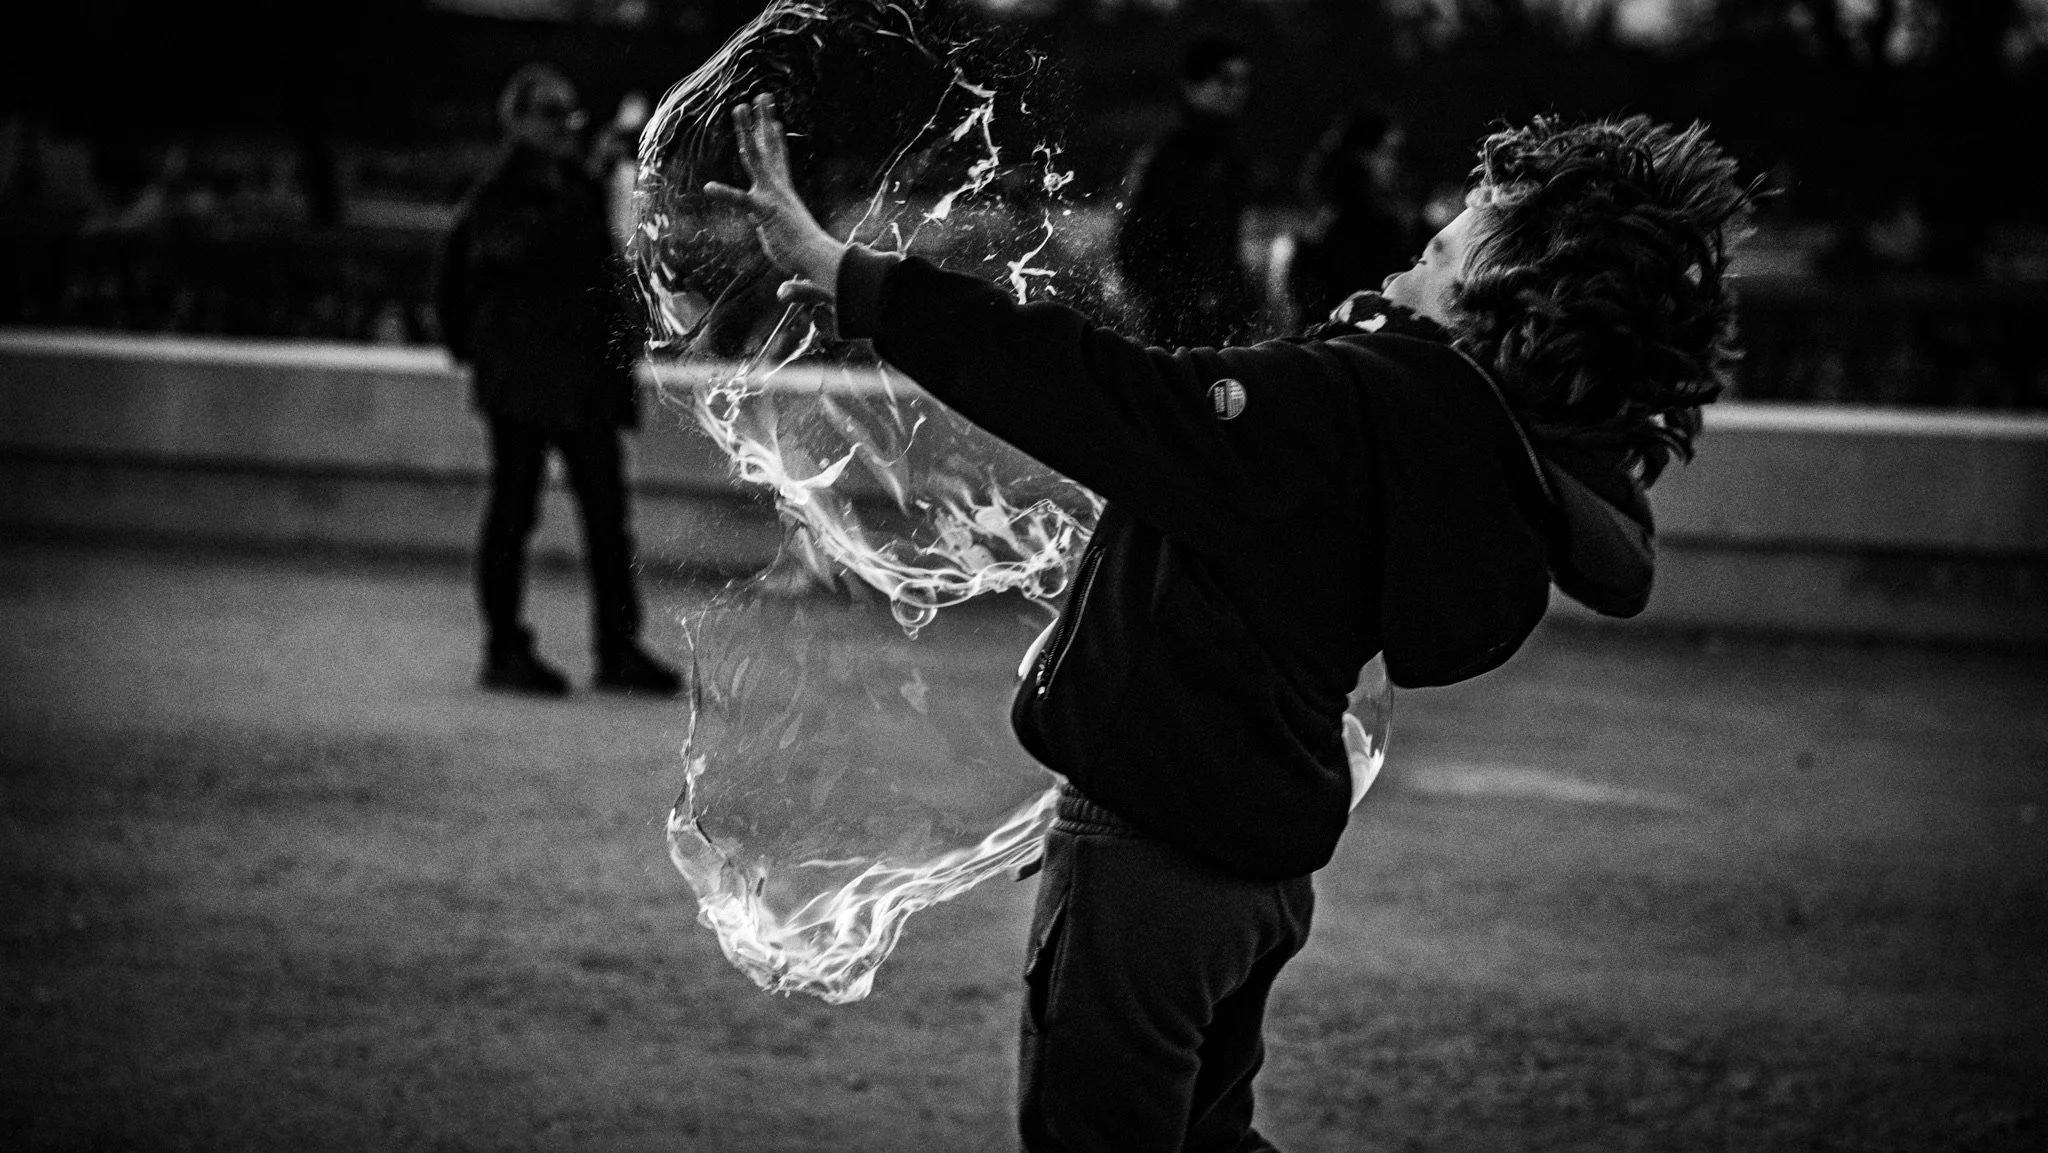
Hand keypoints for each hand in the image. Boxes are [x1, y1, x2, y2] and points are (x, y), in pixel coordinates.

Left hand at [702, 94, 846, 297]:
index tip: (771, 119)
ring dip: (748, 132)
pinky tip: (709, 188)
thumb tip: (784, 296)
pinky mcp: (766, 213)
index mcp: (788, 199)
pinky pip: (742, 201)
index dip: (774, 139)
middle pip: (769, 150)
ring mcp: (773, 199)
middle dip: (762, 123)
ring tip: (739, 107)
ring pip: (757, 159)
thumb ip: (791, 283)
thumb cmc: (816, 268)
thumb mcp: (797, 268)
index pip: (781, 163)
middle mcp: (781, 192)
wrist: (824, 268)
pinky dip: (726, 195)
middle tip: (758, 98)